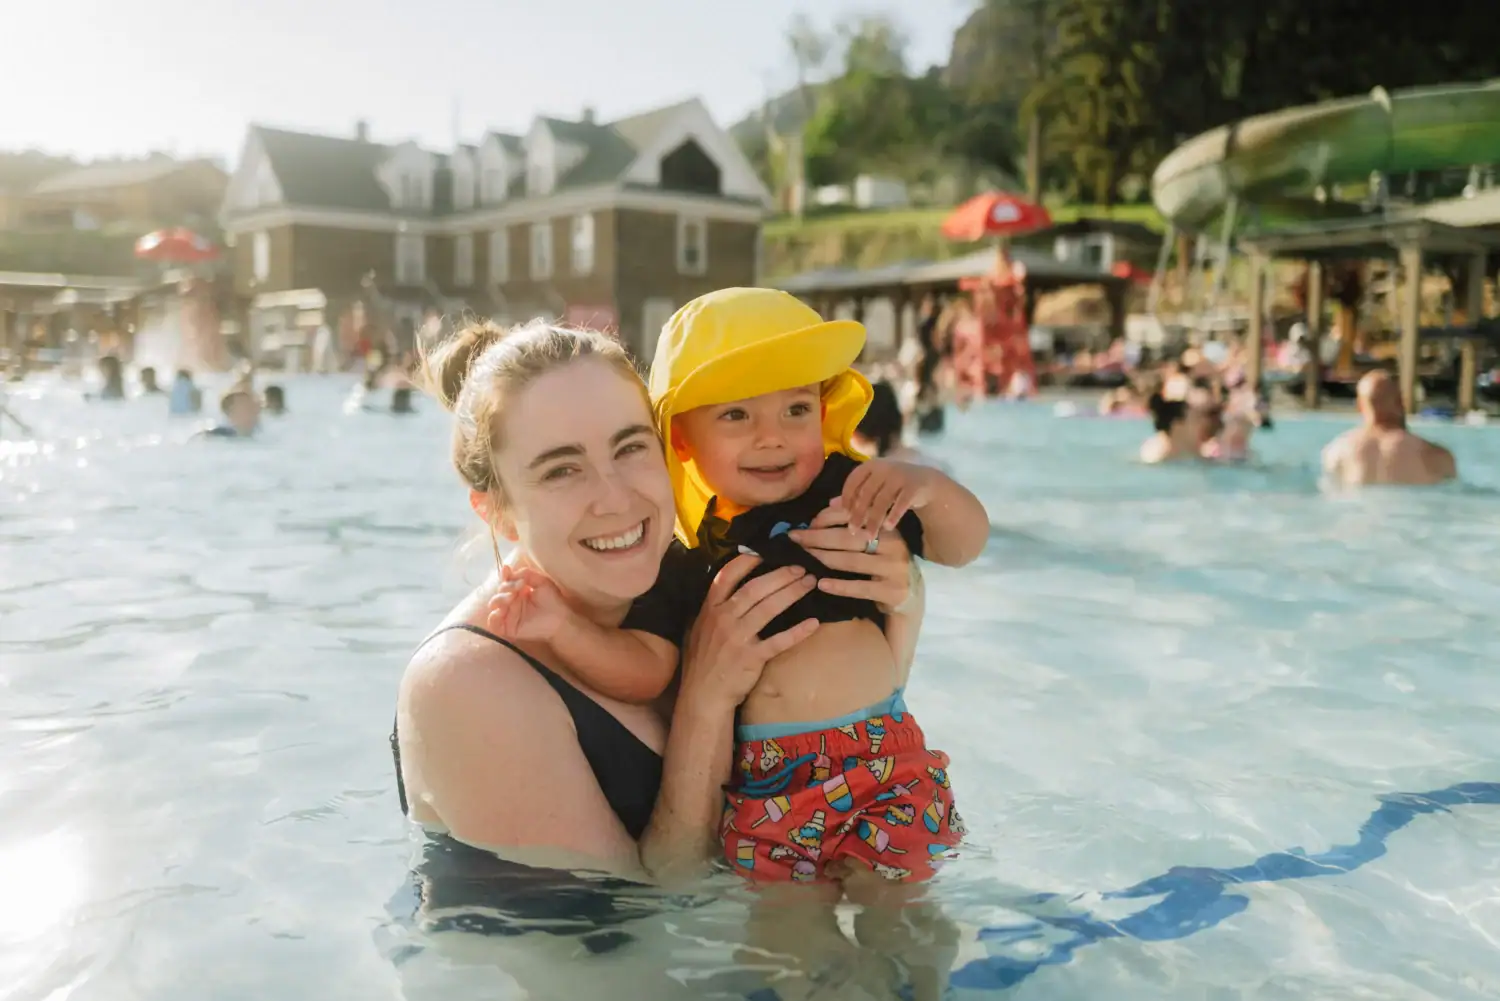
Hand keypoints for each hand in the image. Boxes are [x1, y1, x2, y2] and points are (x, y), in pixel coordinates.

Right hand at [485, 564, 570, 640]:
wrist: (560, 619)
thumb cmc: (553, 601)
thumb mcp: (541, 581)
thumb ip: (526, 573)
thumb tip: (509, 572)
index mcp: (518, 591)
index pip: (505, 582)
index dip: (504, 576)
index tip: (507, 570)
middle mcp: (511, 602)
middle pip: (498, 592)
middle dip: (506, 587)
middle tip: (520, 585)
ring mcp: (508, 615)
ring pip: (494, 605)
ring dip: (500, 598)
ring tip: (512, 596)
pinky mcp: (508, 628)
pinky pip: (493, 624)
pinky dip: (493, 617)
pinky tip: (501, 611)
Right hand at [678, 554, 818, 709]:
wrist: (703, 695)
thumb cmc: (703, 661)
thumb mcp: (699, 629)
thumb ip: (714, 608)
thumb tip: (731, 586)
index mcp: (710, 609)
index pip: (727, 576)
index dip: (747, 561)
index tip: (765, 552)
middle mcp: (723, 619)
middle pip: (755, 588)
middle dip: (780, 575)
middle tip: (801, 568)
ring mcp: (737, 638)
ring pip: (769, 608)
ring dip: (792, 593)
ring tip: (810, 583)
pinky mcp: (752, 658)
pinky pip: (779, 641)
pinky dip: (798, 631)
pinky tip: (814, 623)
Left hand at [789, 503, 915, 610]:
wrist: (913, 593)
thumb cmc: (887, 561)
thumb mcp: (878, 538)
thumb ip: (857, 520)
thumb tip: (831, 502)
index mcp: (887, 526)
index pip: (853, 516)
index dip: (826, 518)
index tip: (807, 524)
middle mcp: (893, 544)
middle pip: (847, 537)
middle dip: (817, 537)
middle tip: (795, 538)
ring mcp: (894, 568)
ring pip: (850, 561)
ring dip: (823, 558)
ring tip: (803, 556)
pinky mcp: (892, 590)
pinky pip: (859, 587)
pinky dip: (838, 586)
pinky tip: (821, 583)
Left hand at [839, 459, 934, 536]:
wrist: (923, 480)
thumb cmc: (891, 484)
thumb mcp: (872, 486)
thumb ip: (854, 494)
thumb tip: (831, 505)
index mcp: (870, 466)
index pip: (853, 480)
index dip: (847, 497)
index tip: (844, 514)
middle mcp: (884, 468)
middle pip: (867, 492)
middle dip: (858, 513)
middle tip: (852, 531)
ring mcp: (900, 475)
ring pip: (883, 500)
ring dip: (874, 519)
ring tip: (869, 535)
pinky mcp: (914, 485)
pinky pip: (902, 502)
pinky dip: (894, 515)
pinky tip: (888, 527)